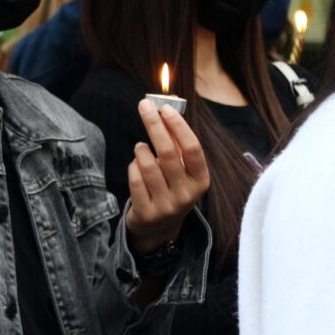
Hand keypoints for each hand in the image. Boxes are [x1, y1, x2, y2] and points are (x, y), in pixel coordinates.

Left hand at [125, 100, 210, 253]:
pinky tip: (136, 165)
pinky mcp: (146, 213)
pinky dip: (133, 166)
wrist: (159, 228)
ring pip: (148, 165)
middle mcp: (187, 195)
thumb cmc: (171, 187)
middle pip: (168, 153)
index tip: (165, 108)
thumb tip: (166, 108)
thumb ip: (177, 143)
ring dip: (141, 150)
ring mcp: (166, 206)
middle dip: (154, 126)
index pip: (193, 149)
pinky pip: (135, 179)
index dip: (178, 126)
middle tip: (144, 106)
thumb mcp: (182, 170)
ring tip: (141, 147)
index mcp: (201, 180)